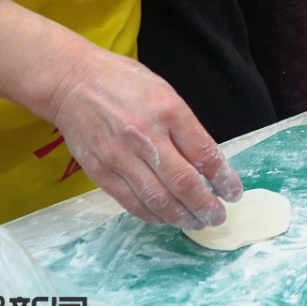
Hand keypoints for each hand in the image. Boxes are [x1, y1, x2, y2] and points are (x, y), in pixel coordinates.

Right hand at [45, 42, 241, 229]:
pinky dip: (152, 215)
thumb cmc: (125, 83)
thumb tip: (206, 162)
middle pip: (183, 183)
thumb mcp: (165, 94)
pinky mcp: (100, 172)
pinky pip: (131, 202)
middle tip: (218, 217)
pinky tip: (166, 219)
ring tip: (196, 223)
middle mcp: (146, 136)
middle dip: (205, 206)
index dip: (223, 179)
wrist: (73, 82)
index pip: (204, 154)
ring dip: (182, 217)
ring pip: (158, 199)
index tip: (234, 193)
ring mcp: (121, 156)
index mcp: (169, 111)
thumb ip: (184, 127)